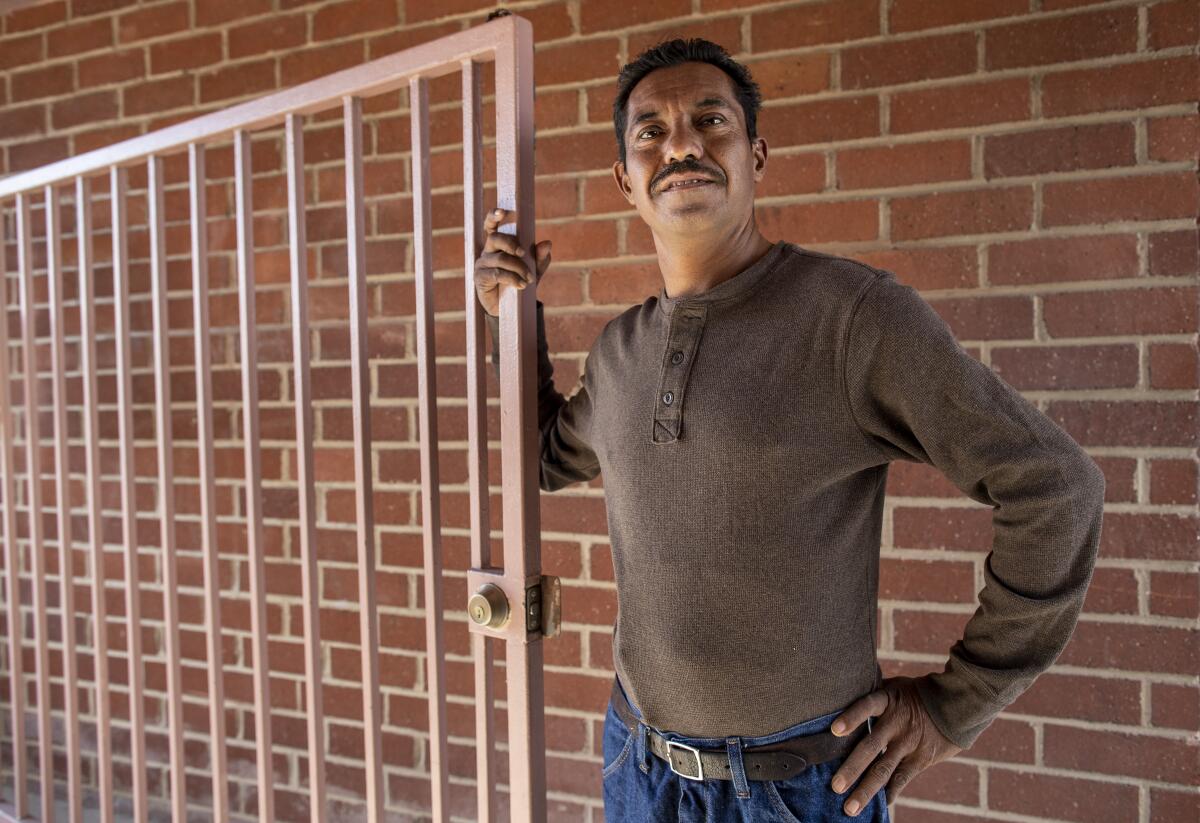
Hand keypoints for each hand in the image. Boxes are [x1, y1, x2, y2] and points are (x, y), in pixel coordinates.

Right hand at [473, 207, 551, 317]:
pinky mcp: (480, 278)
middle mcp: (488, 251)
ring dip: (518, 268)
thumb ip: (540, 257)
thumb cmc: (521, 281)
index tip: (502, 212)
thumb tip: (547, 243)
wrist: (512, 307)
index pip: (492, 226)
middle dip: (511, 243)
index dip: (494, 216)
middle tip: (523, 253)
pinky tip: (521, 285)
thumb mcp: (535, 269)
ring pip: (500, 259)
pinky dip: (512, 279)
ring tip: (528, 279)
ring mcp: (482, 264)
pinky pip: (497, 273)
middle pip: (495, 238)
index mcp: (499, 244)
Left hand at [828, 675, 962, 815]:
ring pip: (884, 770)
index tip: (834, 731)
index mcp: (887, 701)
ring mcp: (909, 743)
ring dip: (866, 791)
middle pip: (871, 747)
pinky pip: (902, 779)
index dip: (851, 717)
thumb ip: (871, 695)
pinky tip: (877, 805)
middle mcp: (896, 723)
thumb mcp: (893, 686)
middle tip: (835, 787)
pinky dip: (889, 793)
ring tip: (849, 809)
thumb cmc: (914, 694)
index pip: (866, 706)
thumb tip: (841, 695)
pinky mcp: (920, 759)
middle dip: (852, 768)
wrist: (955, 704)